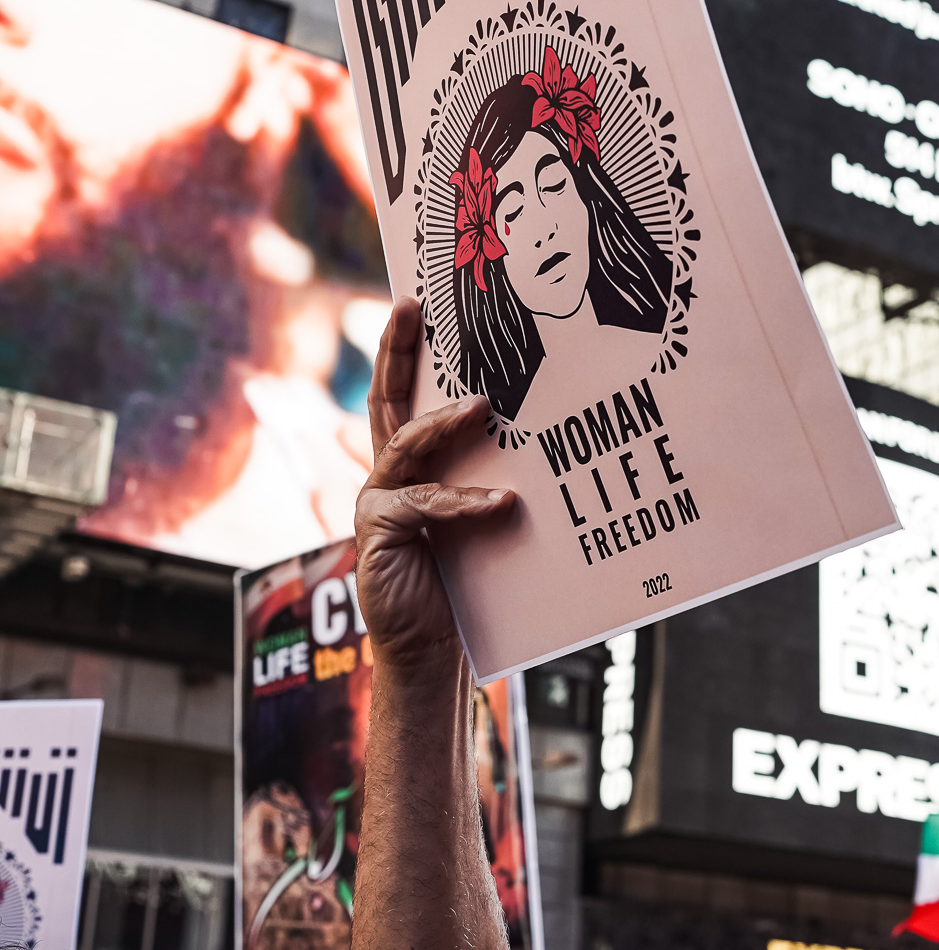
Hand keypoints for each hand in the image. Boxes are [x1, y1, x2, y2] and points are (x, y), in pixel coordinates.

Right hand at [355, 298, 513, 662]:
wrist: (431, 648)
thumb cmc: (462, 584)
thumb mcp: (479, 518)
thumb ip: (489, 476)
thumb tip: (550, 434)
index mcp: (406, 466)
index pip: (402, 395)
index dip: (403, 348)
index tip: (416, 301)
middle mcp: (386, 476)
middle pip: (387, 400)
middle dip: (396, 350)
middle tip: (412, 306)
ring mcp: (377, 502)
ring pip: (407, 444)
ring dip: (445, 422)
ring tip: (483, 406)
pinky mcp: (378, 532)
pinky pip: (426, 505)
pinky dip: (466, 503)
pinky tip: (503, 503)